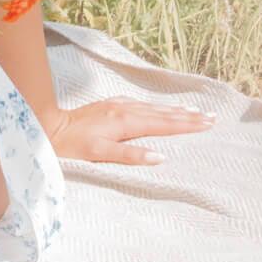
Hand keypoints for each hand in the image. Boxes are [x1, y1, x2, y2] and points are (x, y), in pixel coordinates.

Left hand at [43, 98, 214, 164]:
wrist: (49, 126)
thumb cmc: (72, 145)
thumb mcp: (100, 154)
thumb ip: (130, 155)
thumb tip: (160, 157)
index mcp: (126, 122)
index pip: (164, 124)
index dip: (187, 125)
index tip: (207, 123)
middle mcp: (125, 109)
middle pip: (163, 113)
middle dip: (188, 115)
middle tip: (211, 116)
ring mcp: (117, 105)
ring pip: (154, 107)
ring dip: (175, 109)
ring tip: (195, 110)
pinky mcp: (110, 104)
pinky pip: (142, 104)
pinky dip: (157, 107)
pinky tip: (160, 107)